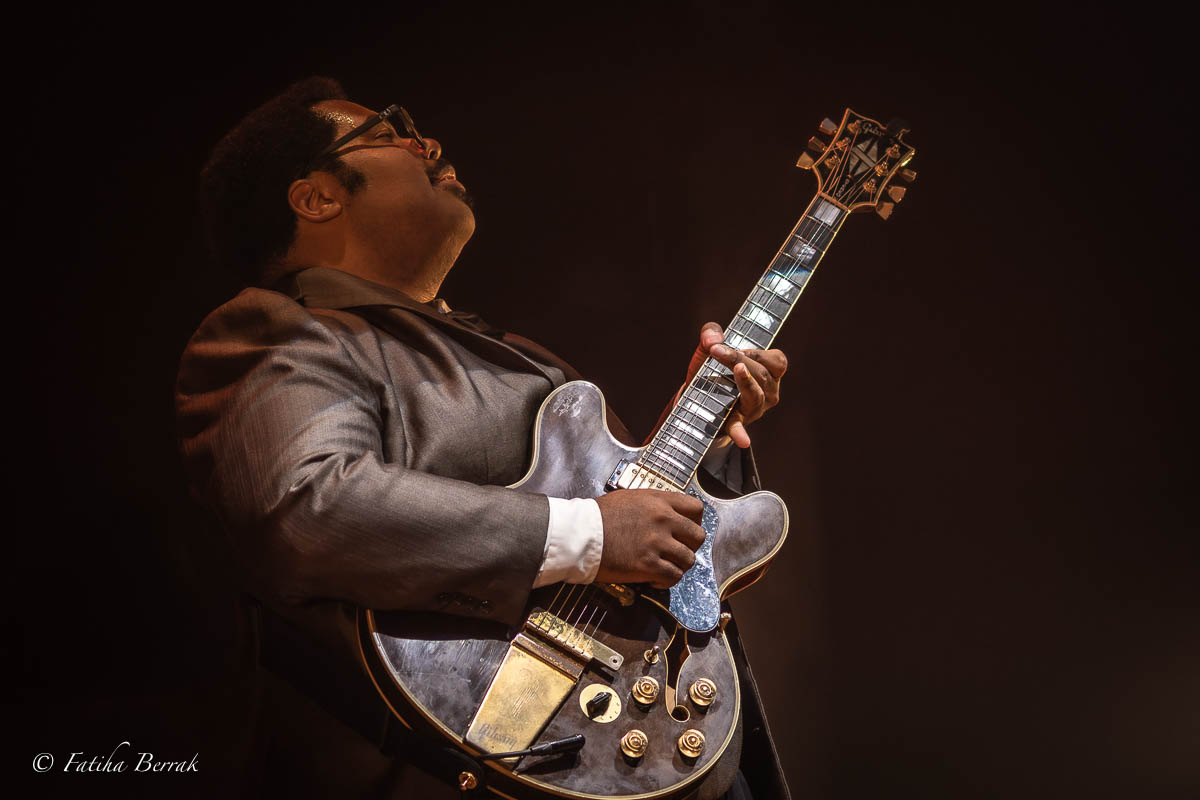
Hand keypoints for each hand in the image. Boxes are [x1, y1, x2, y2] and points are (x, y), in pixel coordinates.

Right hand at [594, 490, 705, 587]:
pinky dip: (666, 580)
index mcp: (658, 501)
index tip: (686, 530)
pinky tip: (654, 578)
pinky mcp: (648, 565)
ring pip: (688, 560)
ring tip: (663, 566)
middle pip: (698, 536)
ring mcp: (657, 543)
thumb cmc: (598, 516)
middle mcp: (663, 520)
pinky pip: (673, 577)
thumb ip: (653, 504)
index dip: (694, 522)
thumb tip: (667, 513)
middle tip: (676, 551)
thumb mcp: (630, 498)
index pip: (696, 508)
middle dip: (689, 546)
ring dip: (678, 565)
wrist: (580, 535)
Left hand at [683, 322, 787, 447]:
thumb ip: (710, 334)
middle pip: (763, 375)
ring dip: (746, 381)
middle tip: (716, 350)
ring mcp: (753, 410)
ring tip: (737, 369)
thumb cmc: (712, 372)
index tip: (737, 347)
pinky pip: (739, 428)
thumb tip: (711, 338)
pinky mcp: (734, 423)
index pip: (778, 361)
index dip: (759, 352)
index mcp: (769, 374)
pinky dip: (740, 434)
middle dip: (740, 359)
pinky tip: (743, 440)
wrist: (695, 400)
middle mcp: (767, 393)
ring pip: (756, 396)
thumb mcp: (709, 349)